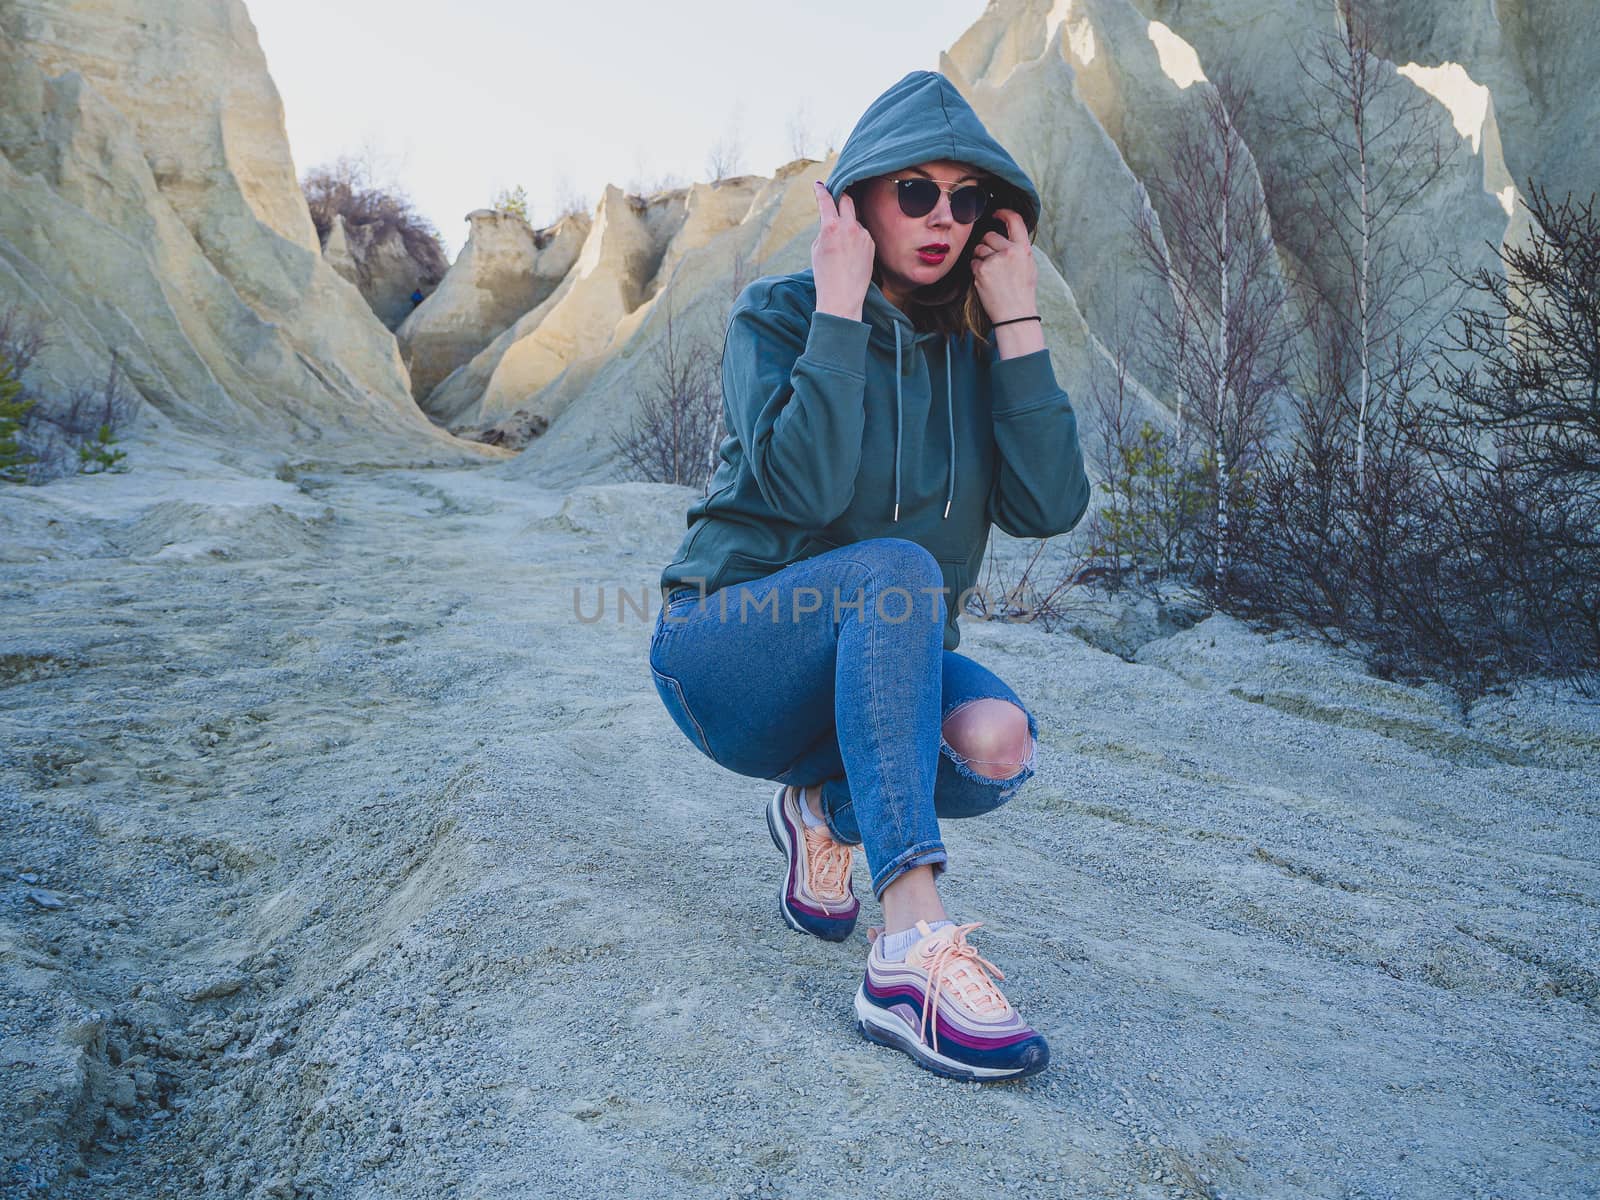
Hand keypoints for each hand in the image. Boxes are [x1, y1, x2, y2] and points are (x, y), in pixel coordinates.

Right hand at [811, 181, 874, 321]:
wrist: (843, 297)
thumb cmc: (825, 275)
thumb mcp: (817, 249)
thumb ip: (825, 229)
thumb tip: (832, 220)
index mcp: (831, 227)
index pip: (826, 200)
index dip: (821, 191)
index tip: (819, 185)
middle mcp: (849, 227)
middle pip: (847, 200)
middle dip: (840, 198)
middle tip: (835, 201)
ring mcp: (863, 235)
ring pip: (855, 219)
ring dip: (848, 224)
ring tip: (841, 247)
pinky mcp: (871, 243)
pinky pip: (862, 233)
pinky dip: (856, 238)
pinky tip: (851, 254)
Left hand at [970, 208, 1037, 323]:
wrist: (1014, 314)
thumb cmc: (1022, 291)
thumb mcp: (1028, 265)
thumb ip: (1018, 248)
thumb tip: (1006, 234)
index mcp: (1023, 249)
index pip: (1014, 220)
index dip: (1004, 213)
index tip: (997, 213)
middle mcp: (1009, 252)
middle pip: (990, 235)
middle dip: (988, 245)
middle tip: (994, 260)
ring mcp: (994, 261)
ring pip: (979, 249)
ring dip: (981, 257)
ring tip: (992, 272)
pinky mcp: (982, 271)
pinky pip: (973, 262)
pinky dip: (977, 270)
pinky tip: (986, 280)